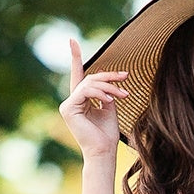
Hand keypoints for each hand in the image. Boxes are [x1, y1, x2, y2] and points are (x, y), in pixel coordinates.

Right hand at [58, 38, 128, 159]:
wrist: (104, 152)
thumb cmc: (107, 134)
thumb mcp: (109, 107)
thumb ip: (105, 93)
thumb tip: (108, 81)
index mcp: (80, 101)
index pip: (79, 76)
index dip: (75, 58)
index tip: (72, 41)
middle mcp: (71, 102)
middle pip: (90, 79)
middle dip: (109, 77)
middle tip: (125, 76)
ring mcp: (67, 105)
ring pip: (89, 84)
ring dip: (108, 87)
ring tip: (122, 95)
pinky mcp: (68, 109)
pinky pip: (85, 92)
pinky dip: (100, 94)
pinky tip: (109, 100)